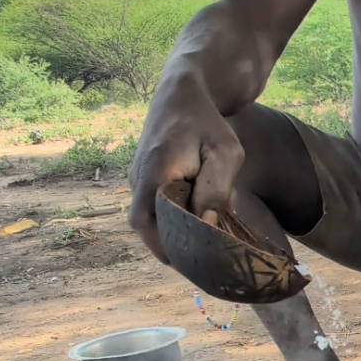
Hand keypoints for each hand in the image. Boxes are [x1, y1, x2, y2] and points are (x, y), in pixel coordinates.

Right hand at [128, 78, 244, 261]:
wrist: (181, 96)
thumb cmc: (207, 124)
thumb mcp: (224, 153)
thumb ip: (216, 190)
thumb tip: (207, 227)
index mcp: (154, 174)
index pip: (150, 227)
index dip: (171, 250)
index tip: (198, 264)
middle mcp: (137, 181)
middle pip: (150, 232)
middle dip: (178, 248)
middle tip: (209, 260)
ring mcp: (136, 183)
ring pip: (152, 223)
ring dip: (176, 234)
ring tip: (207, 239)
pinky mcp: (142, 183)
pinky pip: (154, 212)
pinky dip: (173, 222)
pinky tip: (198, 222)